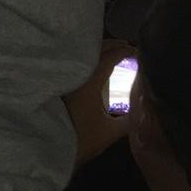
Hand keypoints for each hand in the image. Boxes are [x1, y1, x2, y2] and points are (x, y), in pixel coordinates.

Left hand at [64, 37, 132, 166]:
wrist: (45, 144)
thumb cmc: (79, 139)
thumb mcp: (110, 132)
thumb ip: (129, 120)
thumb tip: (145, 109)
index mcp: (88, 82)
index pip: (107, 58)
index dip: (122, 51)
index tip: (135, 49)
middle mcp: (73, 74)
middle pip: (92, 51)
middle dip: (110, 46)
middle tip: (125, 46)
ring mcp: (62, 77)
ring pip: (80, 56)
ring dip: (96, 52)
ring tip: (111, 53)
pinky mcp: (55, 83)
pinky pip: (72, 63)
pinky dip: (85, 59)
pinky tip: (91, 66)